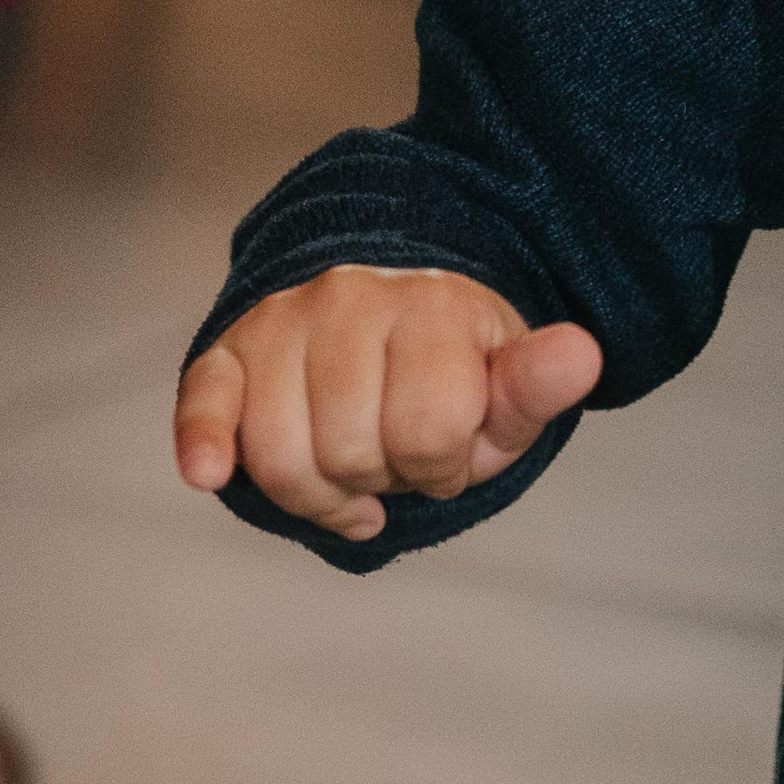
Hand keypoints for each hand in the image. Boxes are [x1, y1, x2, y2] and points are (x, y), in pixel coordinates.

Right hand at [174, 269, 602, 542]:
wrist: (387, 292)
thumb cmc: (450, 362)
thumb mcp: (505, 380)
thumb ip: (537, 382)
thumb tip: (581, 355)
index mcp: (434, 305)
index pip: (429, 429)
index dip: (443, 464)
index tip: (449, 448)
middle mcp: (351, 299)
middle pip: (348, 450)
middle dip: (379, 478)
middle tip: (393, 454)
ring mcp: (283, 320)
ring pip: (279, 453)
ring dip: (316, 491)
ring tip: (347, 470)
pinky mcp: (228, 347)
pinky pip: (203, 400)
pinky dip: (204, 443)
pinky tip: (212, 474)